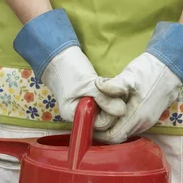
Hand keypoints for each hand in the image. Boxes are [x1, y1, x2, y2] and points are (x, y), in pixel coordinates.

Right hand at [13, 9, 125, 129]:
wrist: (60, 58)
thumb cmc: (69, 70)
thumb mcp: (88, 84)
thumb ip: (104, 99)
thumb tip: (122, 111)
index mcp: (75, 116)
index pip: (100, 124)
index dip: (110, 113)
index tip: (113, 97)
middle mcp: (81, 116)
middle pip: (105, 120)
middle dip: (113, 106)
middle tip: (114, 90)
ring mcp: (86, 108)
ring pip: (108, 111)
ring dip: (113, 98)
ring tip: (109, 85)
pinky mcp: (92, 100)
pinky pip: (106, 103)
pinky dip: (110, 94)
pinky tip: (107, 85)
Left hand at [94, 22, 182, 143]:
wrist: (171, 66)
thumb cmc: (149, 70)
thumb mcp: (129, 75)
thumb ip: (113, 85)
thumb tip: (97, 86)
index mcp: (136, 116)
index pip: (114, 137)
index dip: (100, 134)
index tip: (90, 123)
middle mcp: (143, 123)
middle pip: (118, 137)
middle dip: (103, 131)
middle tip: (93, 118)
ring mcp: (147, 121)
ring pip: (125, 132)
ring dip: (113, 126)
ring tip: (101, 114)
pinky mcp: (150, 117)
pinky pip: (131, 126)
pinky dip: (121, 122)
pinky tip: (114, 111)